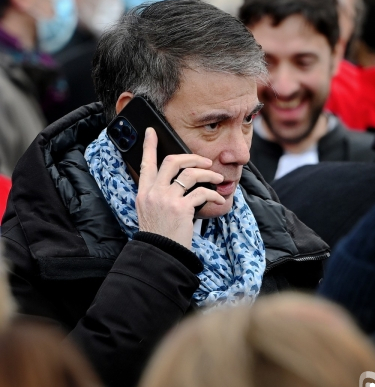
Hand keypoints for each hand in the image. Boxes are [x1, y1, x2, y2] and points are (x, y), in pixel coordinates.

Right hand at [136, 127, 225, 248]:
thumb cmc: (159, 235)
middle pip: (172, 162)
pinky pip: (202, 193)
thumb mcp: (150, 212)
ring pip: (191, 174)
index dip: (149, 146)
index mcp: (144, 193)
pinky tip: (219, 199)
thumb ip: (158, 195)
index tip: (151, 131)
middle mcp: (153, 193)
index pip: (145, 164)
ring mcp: (167, 199)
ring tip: (218, 178)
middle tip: (205, 161)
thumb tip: (178, 180)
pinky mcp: (181, 208)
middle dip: (192, 157)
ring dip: (208, 174)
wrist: (161, 254)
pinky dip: (214, 195)